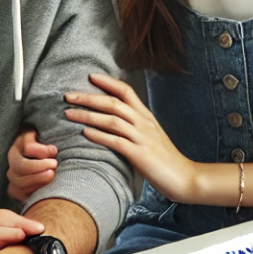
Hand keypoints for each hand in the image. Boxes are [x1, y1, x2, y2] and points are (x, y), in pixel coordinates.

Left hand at [7, 128, 57, 201]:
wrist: (51, 140)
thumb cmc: (54, 166)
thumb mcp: (50, 181)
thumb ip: (46, 191)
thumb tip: (48, 207)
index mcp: (16, 182)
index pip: (17, 192)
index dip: (34, 191)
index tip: (49, 188)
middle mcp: (13, 169)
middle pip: (18, 181)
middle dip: (38, 179)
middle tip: (53, 173)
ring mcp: (15, 153)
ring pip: (20, 165)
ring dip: (39, 166)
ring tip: (54, 163)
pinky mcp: (23, 138)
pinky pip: (28, 148)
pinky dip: (43, 151)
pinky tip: (53, 151)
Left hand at [64, 73, 199, 202]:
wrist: (184, 177)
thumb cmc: (166, 159)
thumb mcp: (151, 136)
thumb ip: (135, 126)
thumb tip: (114, 121)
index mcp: (146, 116)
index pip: (126, 91)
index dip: (108, 82)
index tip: (90, 76)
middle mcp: (144, 123)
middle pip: (113, 103)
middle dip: (88, 97)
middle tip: (68, 95)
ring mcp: (142, 137)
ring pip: (111, 119)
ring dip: (88, 115)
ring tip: (69, 113)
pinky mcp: (139, 154)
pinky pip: (116, 141)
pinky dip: (99, 135)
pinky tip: (85, 133)